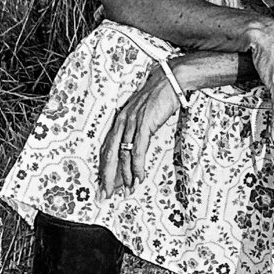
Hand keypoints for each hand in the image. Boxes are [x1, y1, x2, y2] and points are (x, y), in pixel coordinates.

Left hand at [98, 62, 180, 195]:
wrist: (169, 80)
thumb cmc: (158, 97)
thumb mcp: (142, 114)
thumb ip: (136, 130)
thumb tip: (136, 149)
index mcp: (119, 120)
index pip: (107, 149)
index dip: (105, 168)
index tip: (104, 184)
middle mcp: (121, 122)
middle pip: (109, 154)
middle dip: (107, 176)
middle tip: (106, 194)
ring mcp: (132, 123)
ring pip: (123, 155)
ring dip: (125, 175)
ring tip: (127, 189)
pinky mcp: (144, 124)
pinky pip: (138, 149)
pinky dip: (137, 165)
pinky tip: (138, 176)